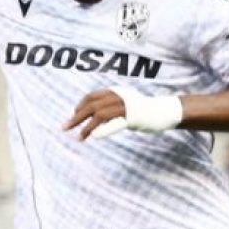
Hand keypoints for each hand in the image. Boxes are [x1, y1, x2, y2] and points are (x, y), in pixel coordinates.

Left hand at [63, 87, 182, 140]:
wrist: (164, 111)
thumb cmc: (145, 110)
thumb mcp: (125, 105)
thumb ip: (111, 107)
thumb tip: (96, 117)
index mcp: (115, 91)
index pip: (91, 97)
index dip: (80, 106)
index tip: (74, 115)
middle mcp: (117, 96)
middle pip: (91, 105)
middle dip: (76, 117)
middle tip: (64, 127)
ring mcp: (124, 106)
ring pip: (99, 115)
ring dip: (86, 127)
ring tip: (78, 137)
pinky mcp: (131, 117)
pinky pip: (113, 124)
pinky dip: (102, 130)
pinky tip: (93, 136)